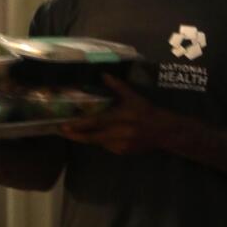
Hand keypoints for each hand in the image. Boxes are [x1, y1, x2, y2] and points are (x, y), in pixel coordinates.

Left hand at [60, 75, 177, 154]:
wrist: (164, 132)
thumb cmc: (147, 112)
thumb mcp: (133, 97)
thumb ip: (117, 87)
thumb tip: (104, 74)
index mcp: (121, 117)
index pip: (96, 122)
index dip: (79, 125)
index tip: (64, 126)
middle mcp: (119, 133)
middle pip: (92, 137)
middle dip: (76, 135)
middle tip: (62, 131)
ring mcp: (121, 145)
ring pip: (98, 142)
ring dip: (88, 137)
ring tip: (76, 131)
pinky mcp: (122, 152)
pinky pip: (106, 146)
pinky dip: (101, 140)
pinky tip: (100, 134)